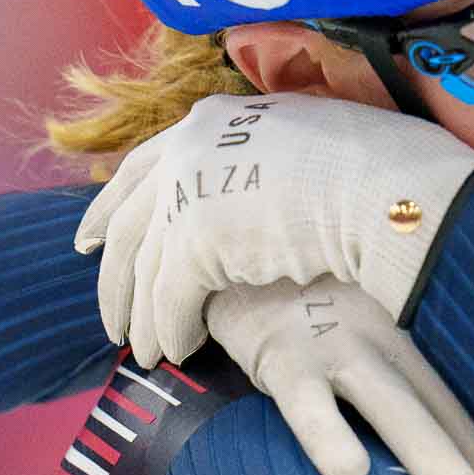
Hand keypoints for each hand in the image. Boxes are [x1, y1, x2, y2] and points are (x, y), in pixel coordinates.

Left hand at [74, 93, 473, 365]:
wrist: (385, 184)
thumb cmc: (368, 168)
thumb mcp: (298, 145)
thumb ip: (257, 164)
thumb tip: (251, 191)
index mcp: (209, 121)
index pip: (138, 168)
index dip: (108, 208)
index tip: (88, 241)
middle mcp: (186, 148)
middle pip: (128, 222)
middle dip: (113, 276)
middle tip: (108, 317)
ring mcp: (188, 191)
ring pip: (144, 267)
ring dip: (142, 317)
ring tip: (145, 354)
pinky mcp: (197, 240)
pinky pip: (170, 298)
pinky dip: (171, 329)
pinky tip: (178, 351)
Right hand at [210, 275, 473, 474]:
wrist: (234, 234)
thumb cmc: (317, 286)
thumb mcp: (372, 303)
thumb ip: (415, 348)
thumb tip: (472, 412)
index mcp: (417, 321)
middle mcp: (390, 329)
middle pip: (451, 396)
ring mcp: (338, 339)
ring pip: (390, 398)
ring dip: (426, 445)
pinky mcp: (282, 351)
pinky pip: (305, 398)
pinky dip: (327, 432)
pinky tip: (349, 472)